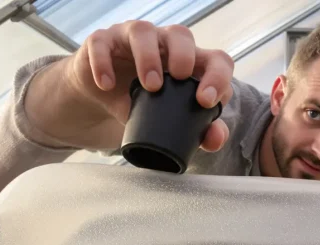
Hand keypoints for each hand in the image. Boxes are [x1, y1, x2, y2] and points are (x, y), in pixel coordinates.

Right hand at [42, 21, 233, 150]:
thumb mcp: (172, 118)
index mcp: (190, 61)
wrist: (104, 100)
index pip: (216, 59)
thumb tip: (215, 139)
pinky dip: (103, 63)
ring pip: (143, 31)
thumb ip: (200, 129)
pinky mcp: (102, 42)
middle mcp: (163, 43)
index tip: (206, 101)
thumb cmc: (146, 103)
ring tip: (150, 86)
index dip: (218, 76)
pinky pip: (101, 43)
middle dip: (184, 56)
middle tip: (179, 80)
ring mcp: (131, 39)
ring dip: (148, 57)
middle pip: (181, 35)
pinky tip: (107, 84)